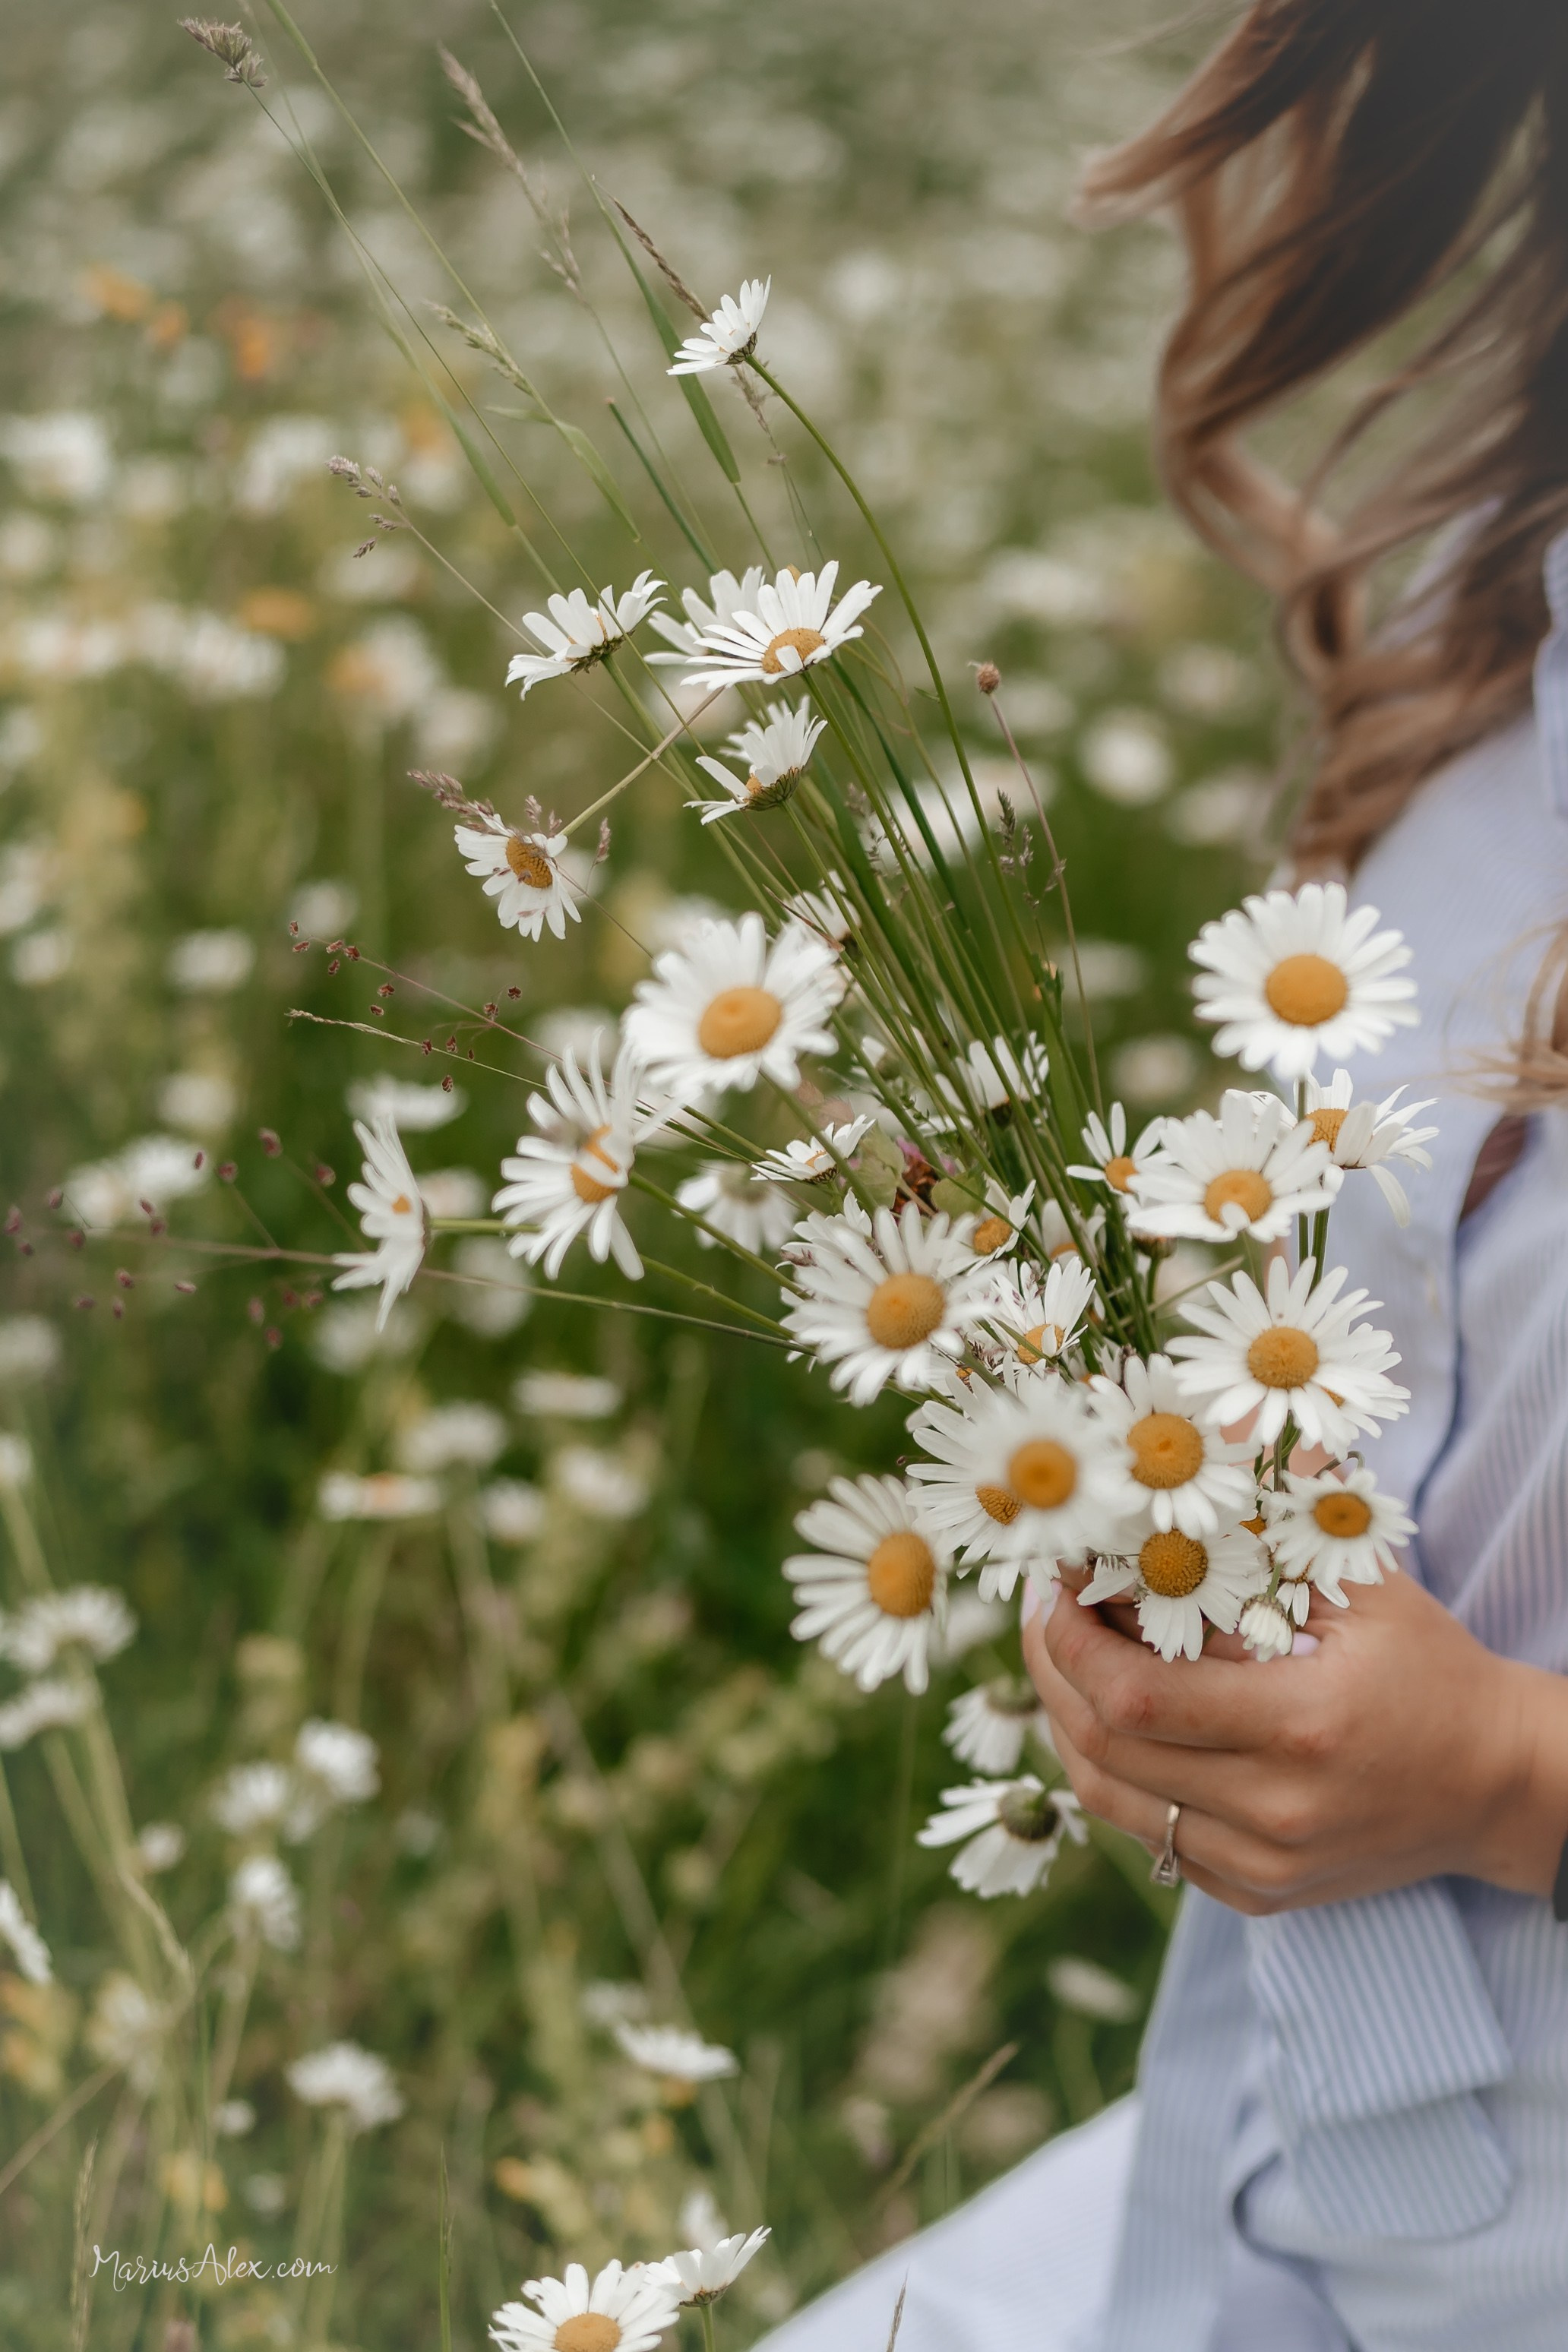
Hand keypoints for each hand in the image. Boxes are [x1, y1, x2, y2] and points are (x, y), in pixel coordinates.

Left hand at [1022, 1566, 1567, 1914]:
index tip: (1054, 1586)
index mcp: (1302, 1725)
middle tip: (1044, 1613)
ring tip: (1066, 1662)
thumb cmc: (1426, 1666)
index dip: (1070, 1641)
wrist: (1496, 1780)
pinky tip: (1117, 1721)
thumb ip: (1263, 1537)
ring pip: (1111, 1803)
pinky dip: (1117, 1777)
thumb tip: (1170, 1470)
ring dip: (1070, 1725)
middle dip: (1053, 1672)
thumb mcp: (1357, 1586)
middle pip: (1105, 1750)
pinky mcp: (1261, 1895)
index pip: (1135, 1697)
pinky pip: (1152, 1839)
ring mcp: (1266, 1866)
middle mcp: (1277, 1810)